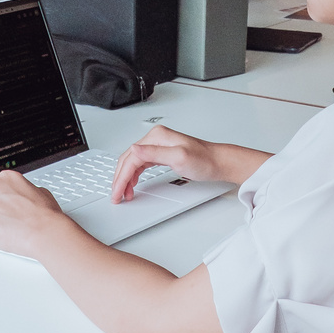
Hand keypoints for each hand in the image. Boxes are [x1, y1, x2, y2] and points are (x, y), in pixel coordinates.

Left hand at [0, 170, 70, 257]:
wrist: (43, 232)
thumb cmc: (45, 215)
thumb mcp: (41, 192)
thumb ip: (26, 192)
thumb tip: (25, 197)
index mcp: (6, 178)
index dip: (6, 202)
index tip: (11, 209)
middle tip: (11, 222)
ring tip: (11, 231)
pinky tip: (4, 238)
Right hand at [111, 126, 228, 203]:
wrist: (218, 162)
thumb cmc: (204, 160)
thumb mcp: (179, 158)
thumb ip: (155, 154)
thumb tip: (133, 150)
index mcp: (156, 137)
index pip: (131, 158)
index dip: (121, 177)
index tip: (117, 192)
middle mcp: (155, 139)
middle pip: (128, 159)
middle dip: (119, 178)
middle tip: (115, 195)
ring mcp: (158, 146)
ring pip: (133, 162)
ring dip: (125, 178)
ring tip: (122, 193)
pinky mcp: (162, 153)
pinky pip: (141, 164)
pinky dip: (134, 175)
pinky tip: (132, 184)